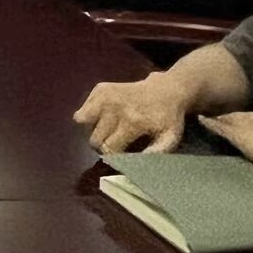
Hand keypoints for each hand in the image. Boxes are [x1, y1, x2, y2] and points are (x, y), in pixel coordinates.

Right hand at [74, 75, 189, 153]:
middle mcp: (114, 107)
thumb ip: (156, 152)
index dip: (112, 155)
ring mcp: (104, 95)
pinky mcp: (100, 88)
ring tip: (105, 130)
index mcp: (131, 122)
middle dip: (101, 145)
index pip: (108, 147)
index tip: (119, 154)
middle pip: (94, 138)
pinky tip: (104, 117)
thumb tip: (137, 163)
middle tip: (112, 143)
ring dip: (91, 130)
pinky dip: (89, 116)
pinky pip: (83, 109)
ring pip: (82, 121)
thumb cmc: (168, 118)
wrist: (166, 90)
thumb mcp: (170, 138)